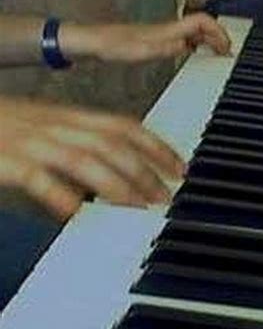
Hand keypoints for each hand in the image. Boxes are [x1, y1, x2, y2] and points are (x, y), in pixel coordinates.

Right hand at [0, 97, 183, 219]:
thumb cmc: (3, 126)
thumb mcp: (48, 130)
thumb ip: (80, 146)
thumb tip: (115, 173)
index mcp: (68, 117)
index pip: (124, 126)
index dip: (156, 145)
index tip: (179, 167)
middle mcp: (55, 124)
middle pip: (111, 144)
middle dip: (146, 170)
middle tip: (167, 196)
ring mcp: (30, 140)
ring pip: (83, 158)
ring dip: (116, 184)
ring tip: (139, 207)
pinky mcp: (4, 159)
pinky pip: (35, 176)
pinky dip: (58, 193)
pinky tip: (76, 212)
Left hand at [62, 13, 230, 62]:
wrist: (92, 42)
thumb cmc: (110, 45)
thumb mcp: (139, 51)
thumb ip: (164, 48)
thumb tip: (186, 46)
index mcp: (166, 30)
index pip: (201, 22)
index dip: (218, 32)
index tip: (227, 47)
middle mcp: (167, 29)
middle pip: (202, 26)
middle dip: (219, 37)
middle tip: (227, 52)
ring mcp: (162, 34)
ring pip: (194, 32)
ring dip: (209, 41)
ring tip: (217, 54)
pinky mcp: (156, 40)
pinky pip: (185, 39)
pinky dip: (196, 46)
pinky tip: (193, 55)